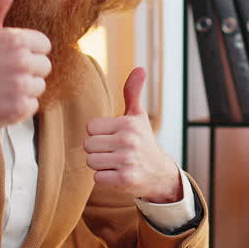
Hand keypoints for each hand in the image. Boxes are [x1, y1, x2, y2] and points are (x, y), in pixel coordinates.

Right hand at [0, 0, 51, 129]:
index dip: (27, 50)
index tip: (7, 55)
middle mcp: (22, 63)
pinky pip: (32, 107)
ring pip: (39, 87)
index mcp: (18, 40)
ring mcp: (20, 88)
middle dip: (27, 69)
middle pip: (44, 67)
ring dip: (23, 88)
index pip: (44, 45)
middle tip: (2, 72)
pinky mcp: (18, 111)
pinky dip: (18, 107)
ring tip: (0, 86)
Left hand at [84, 67, 182, 202]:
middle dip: (97, 150)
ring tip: (115, 162)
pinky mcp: (125, 179)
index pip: (90, 127)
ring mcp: (127, 160)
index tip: (112, 137)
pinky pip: (97, 177)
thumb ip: (133, 92)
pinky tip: (118, 174)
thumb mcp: (138, 116)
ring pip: (91, 161)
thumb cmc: (143, 141)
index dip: (98, 134)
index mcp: (127, 123)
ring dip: (100, 164)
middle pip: (88, 145)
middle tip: (113, 151)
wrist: (160, 173)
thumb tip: (140, 68)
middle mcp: (127, 140)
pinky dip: (105, 178)